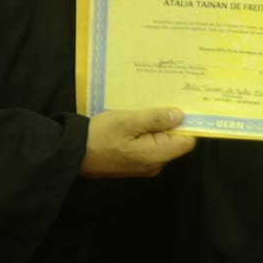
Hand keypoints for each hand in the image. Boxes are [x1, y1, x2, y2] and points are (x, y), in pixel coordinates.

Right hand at [80, 107, 195, 177]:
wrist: (72, 154)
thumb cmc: (100, 135)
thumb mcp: (128, 121)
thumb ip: (156, 119)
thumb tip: (181, 116)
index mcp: (156, 155)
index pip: (187, 141)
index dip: (189, 123)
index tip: (186, 104)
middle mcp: (154, 164)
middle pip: (175, 141)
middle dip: (173, 121)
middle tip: (168, 98)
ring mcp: (144, 164)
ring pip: (161, 141)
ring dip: (159, 124)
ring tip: (153, 103)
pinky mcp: (134, 162)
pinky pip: (149, 144)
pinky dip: (148, 131)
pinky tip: (141, 116)